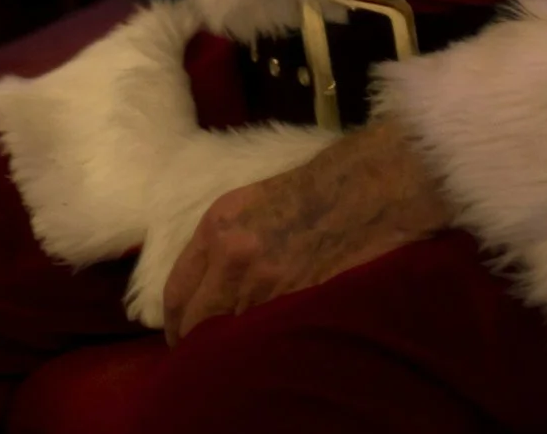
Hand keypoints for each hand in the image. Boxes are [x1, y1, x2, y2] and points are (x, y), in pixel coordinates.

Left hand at [161, 117, 452, 344]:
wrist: (369, 184)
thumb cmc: (318, 186)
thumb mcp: (252, 201)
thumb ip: (224, 242)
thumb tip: (210, 287)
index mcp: (218, 226)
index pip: (177, 291)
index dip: (177, 323)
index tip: (181, 338)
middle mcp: (233, 256)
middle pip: (196, 323)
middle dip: (198, 346)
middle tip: (205, 363)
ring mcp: (267, 281)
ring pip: (232, 335)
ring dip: (234, 351)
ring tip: (239, 362)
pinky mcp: (298, 300)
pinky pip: (268, 337)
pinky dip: (266, 348)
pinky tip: (271, 354)